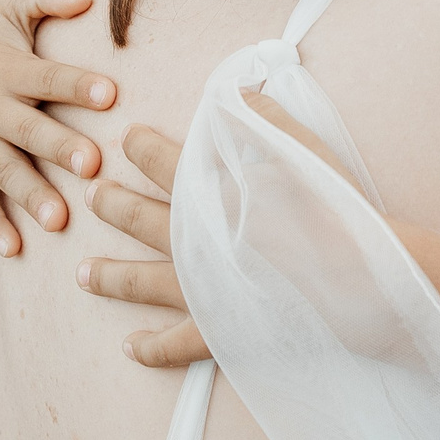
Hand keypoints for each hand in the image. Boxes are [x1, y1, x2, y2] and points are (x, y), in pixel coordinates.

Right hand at [0, 0, 120, 255]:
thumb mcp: (9, 4)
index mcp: (9, 69)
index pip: (47, 76)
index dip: (77, 84)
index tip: (111, 93)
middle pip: (28, 130)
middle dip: (59, 147)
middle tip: (92, 165)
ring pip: (3, 172)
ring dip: (30, 196)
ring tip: (59, 220)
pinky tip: (13, 249)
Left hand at [75, 90, 350, 368]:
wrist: (357, 277)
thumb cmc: (334, 208)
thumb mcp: (303, 149)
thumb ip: (264, 118)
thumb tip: (236, 91)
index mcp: (213, 193)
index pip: (166, 162)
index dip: (143, 149)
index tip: (126, 139)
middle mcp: (195, 241)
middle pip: (141, 218)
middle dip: (112, 205)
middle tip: (91, 195)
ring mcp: (200, 289)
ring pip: (140, 282)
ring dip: (109, 276)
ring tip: (82, 273)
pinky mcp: (217, 330)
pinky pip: (174, 345)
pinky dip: (150, 348)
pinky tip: (130, 347)